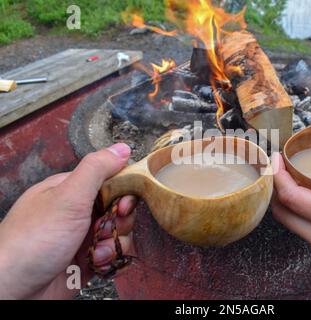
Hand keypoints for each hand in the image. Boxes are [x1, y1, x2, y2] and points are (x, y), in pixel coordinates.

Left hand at [0, 144, 136, 298]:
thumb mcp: (67, 198)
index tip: (123, 205)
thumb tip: (121, 148)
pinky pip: (112, 255)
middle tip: (105, 230)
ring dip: (113, 245)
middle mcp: (77, 213)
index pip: (110, 181)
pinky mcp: (87, 260)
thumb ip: (96, 170)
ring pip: (118, 234)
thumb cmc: (33, 241)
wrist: (15, 292)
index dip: (123, 193)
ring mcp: (82, 237)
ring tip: (95, 253)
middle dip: (119, 222)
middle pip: (118, 209)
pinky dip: (109, 261)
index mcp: (70, 191)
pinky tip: (96, 265)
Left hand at [271, 153, 310, 299]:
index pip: (292, 198)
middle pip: (283, 214)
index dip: (278, 177)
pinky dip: (305, 219)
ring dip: (290, 205)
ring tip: (299, 184)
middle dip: (276, 190)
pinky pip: (310, 238)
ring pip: (295, 227)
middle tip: (282, 170)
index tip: (276, 160)